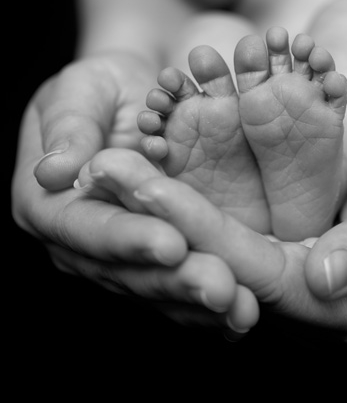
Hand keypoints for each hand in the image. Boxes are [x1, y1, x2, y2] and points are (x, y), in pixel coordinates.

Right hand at [11, 52, 257, 334]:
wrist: (131, 96)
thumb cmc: (99, 87)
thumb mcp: (78, 91)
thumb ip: (66, 127)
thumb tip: (51, 173)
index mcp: (48, 206)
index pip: (84, 228)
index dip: (127, 238)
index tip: (171, 243)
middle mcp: (81, 243)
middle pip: (124, 272)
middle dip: (174, 281)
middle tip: (220, 287)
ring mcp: (118, 257)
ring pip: (156, 289)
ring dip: (198, 303)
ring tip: (242, 307)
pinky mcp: (153, 259)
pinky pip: (177, 289)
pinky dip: (208, 307)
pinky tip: (242, 315)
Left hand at [104, 119, 346, 347]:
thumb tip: (322, 281)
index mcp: (342, 304)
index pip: (249, 266)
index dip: (193, 226)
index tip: (140, 185)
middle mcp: (306, 301)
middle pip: (215, 259)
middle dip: (156, 214)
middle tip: (100, 171)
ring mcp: (290, 278)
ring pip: (210, 245)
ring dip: (157, 208)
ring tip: (105, 170)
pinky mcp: (281, 253)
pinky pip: (222, 231)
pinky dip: (182, 204)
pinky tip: (142, 175)